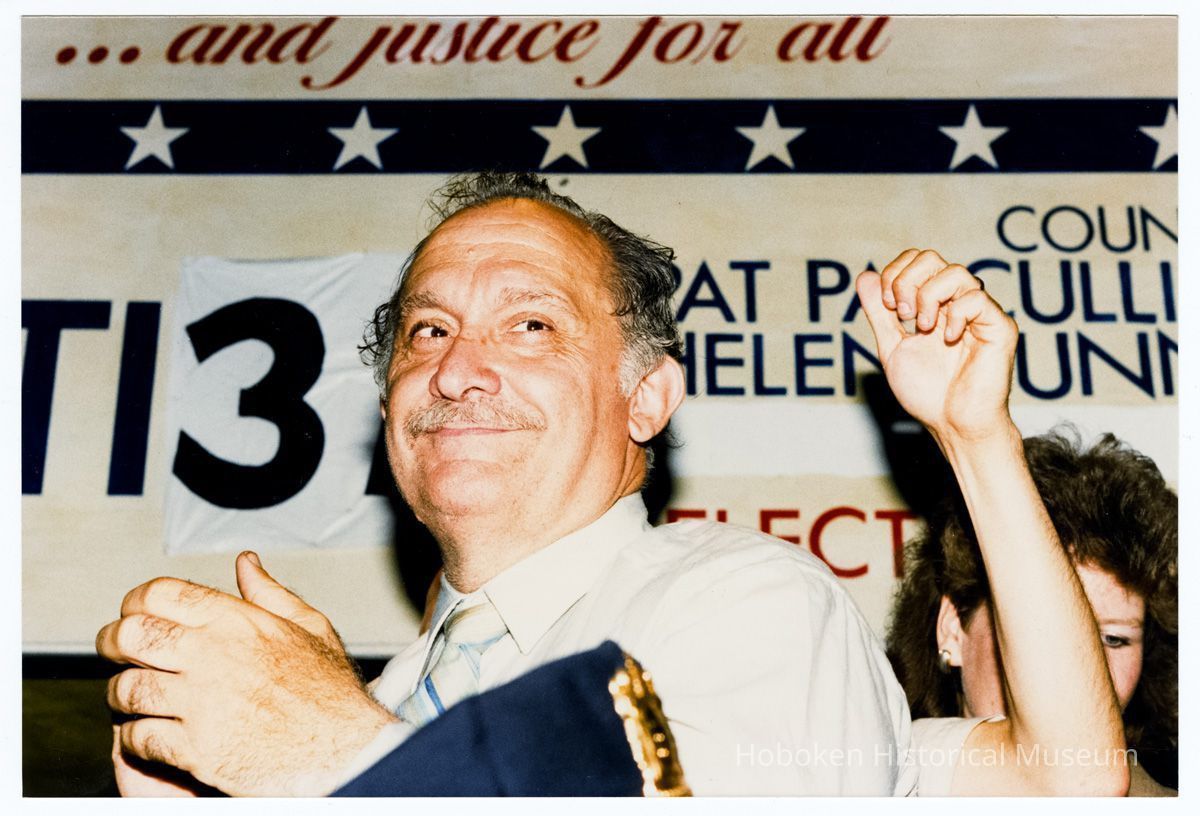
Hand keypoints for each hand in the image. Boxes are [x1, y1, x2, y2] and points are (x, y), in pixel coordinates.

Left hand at [97, 552, 398, 796]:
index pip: (161, 593)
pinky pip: (139, 737)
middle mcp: (214, 656)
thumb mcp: (311, 627)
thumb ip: (271, 593)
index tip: (133, 612)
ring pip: (127, 688)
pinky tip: (148, 734)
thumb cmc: (332, 695)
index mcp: (239, 622)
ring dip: (121, 693)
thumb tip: (246, 563)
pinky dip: (134, 737)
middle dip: (113, 641)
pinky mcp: (195, 749)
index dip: (136, 601)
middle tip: (114, 648)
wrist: (346, 752)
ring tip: (129, 696)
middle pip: (131, 634)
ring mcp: (201, 704)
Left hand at [856, 249, 1017, 443]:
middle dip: (905, 281)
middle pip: (931, 258)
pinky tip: (949, 340)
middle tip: (902, 313)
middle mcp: (957, 302)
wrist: (952, 424)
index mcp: (933, 304)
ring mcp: (979, 313)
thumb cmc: (927, 392)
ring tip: (923, 328)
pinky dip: (954, 315)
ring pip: (955, 272)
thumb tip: (865, 276)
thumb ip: (879, 313)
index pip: (916, 261)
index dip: (895, 273)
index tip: (888, 306)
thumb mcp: (891, 347)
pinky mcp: (999, 326)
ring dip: (928, 297)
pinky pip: (976, 299)